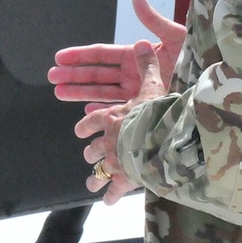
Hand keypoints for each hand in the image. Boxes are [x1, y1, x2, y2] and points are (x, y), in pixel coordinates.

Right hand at [49, 0, 185, 109]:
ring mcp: (137, 92)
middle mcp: (133, 74)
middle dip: (73, 76)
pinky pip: (117, 110)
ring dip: (80, 93)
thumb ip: (152, 19)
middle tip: (51, 77)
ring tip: (58, 93)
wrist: (212, 81)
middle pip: (96, 75)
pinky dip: (101, 111)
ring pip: (101, 93)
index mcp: (136, 55)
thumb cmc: (197, 56)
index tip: (60, 57)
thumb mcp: (174, 36)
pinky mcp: (143, 108)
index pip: (101, 55)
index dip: (80, 56)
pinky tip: (86, 112)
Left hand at [75, 41, 166, 203]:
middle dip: (91, 153)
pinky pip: (114, 190)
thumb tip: (142, 41)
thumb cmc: (156, 111)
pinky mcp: (124, 179)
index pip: (91, 120)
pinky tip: (108, 201)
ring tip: (92, 182)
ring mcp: (114, 162)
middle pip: (92, 148)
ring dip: (95, 176)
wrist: (160, 140)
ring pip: (98, 171)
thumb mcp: (152, 83)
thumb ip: (146, 64)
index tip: (81, 130)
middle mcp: (107, 140)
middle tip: (89, 156)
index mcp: (110, 117)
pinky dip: (110, 196)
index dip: (85, 126)